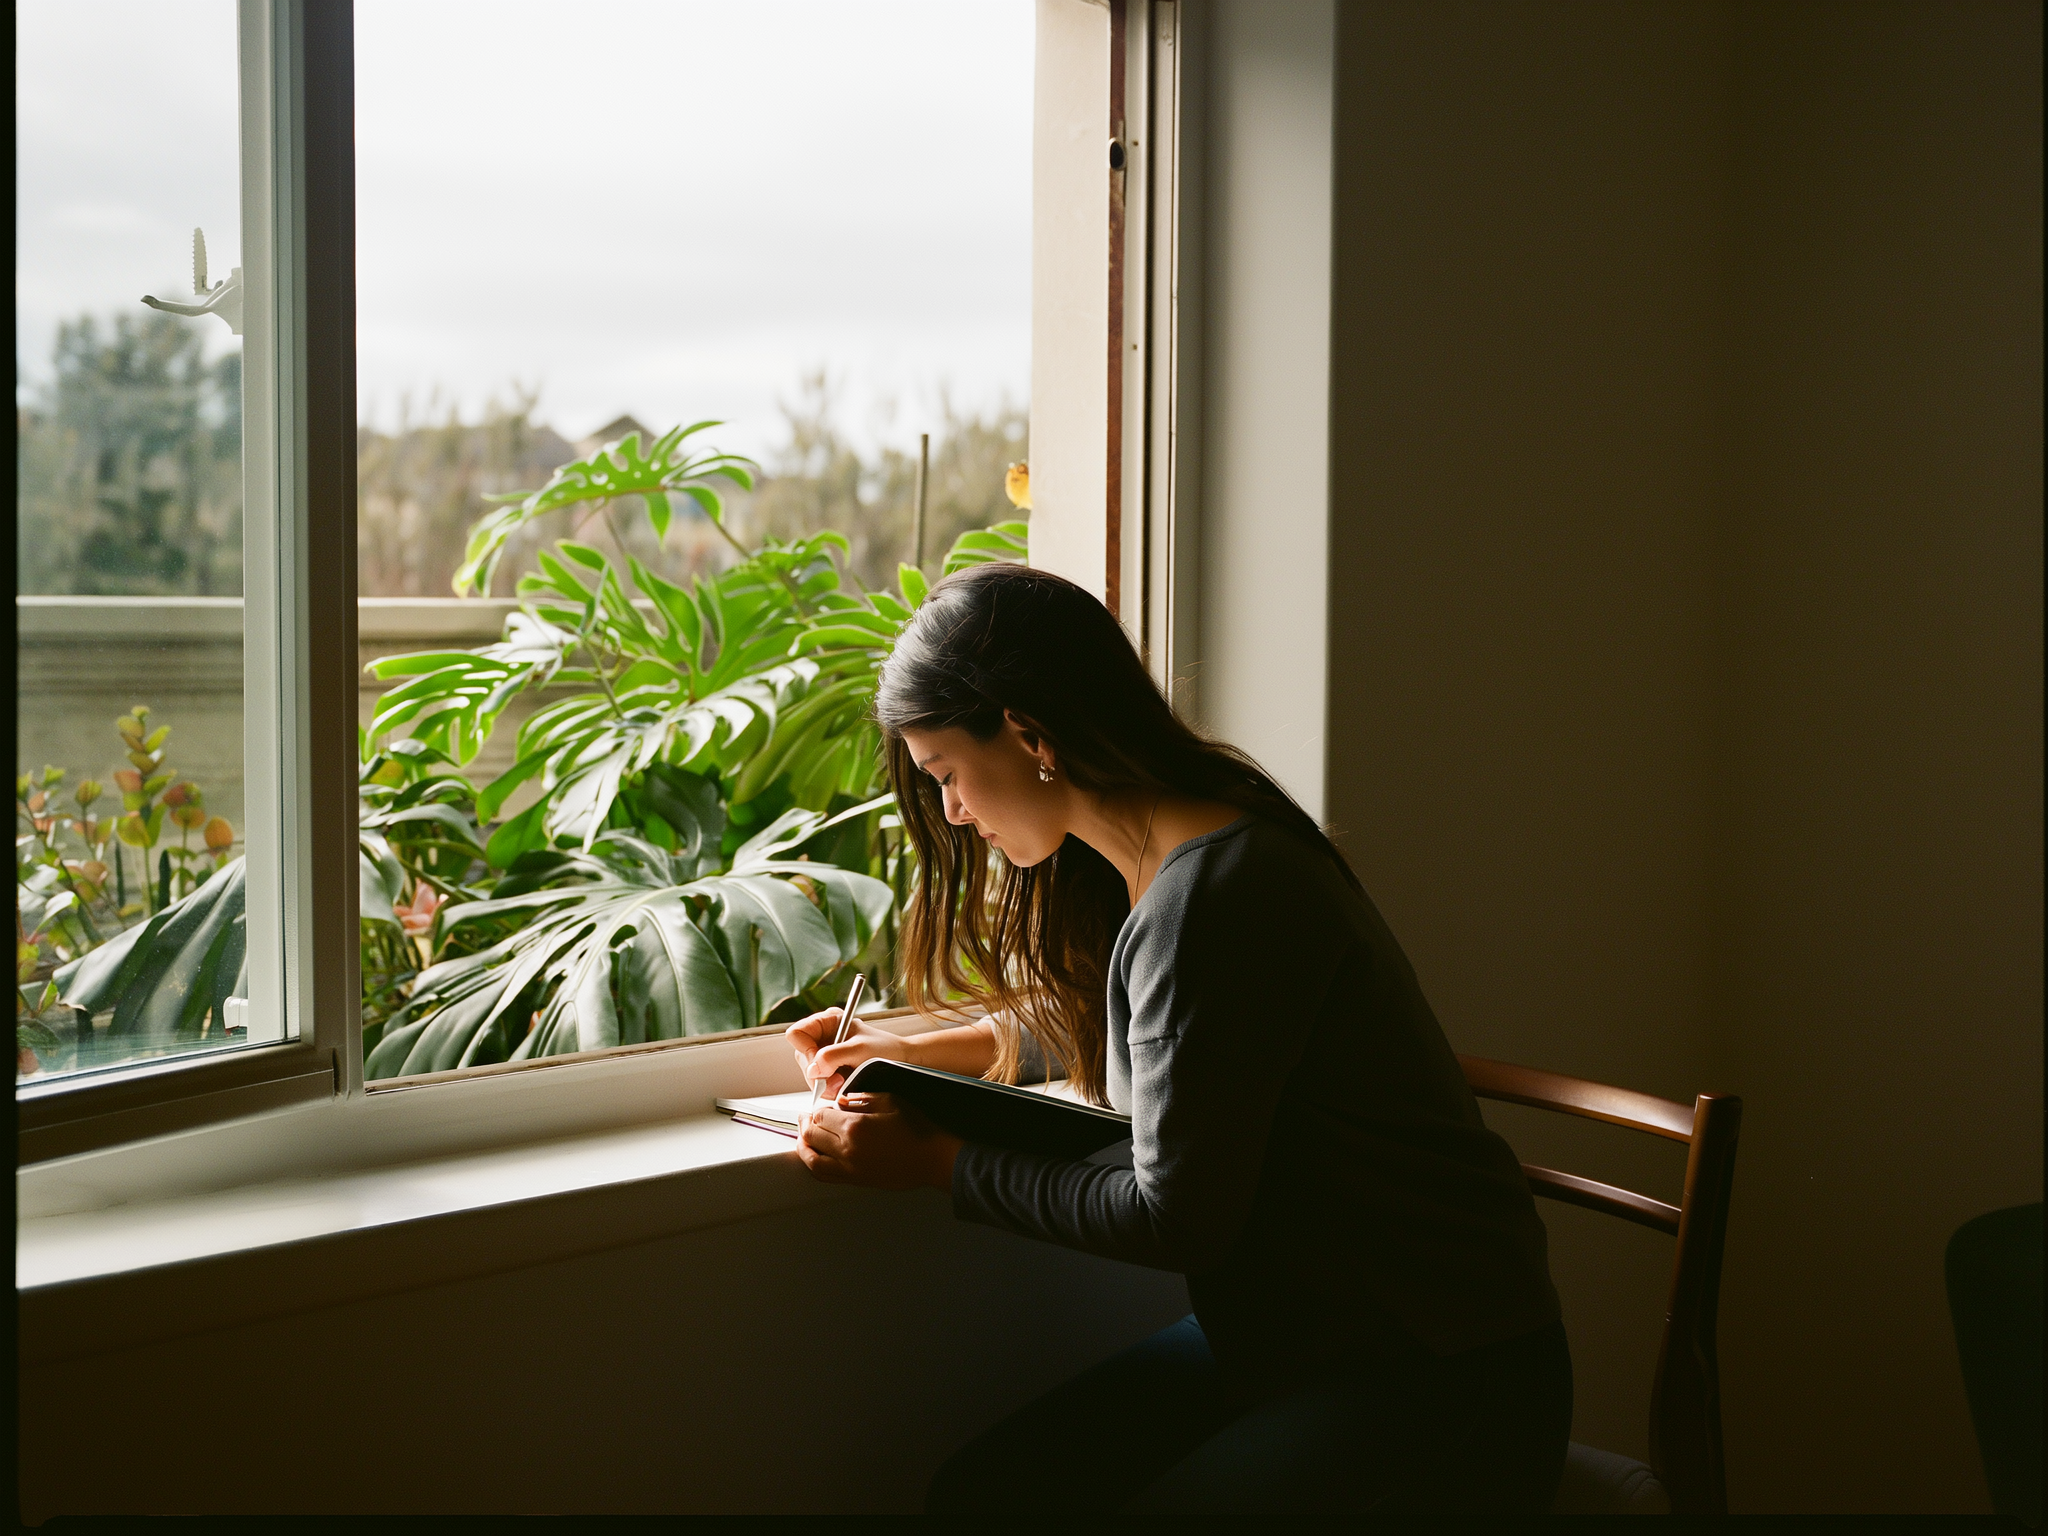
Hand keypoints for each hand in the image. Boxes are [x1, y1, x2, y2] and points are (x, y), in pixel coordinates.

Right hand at [785, 1007, 913, 1094]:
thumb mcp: (860, 1050)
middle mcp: (823, 1036)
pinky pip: (819, 1084)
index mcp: (827, 1021)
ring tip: (845, 1083)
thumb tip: (812, 1069)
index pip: (797, 1034)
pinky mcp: (830, 1071)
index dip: (805, 1051)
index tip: (820, 1066)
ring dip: (825, 1084)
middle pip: (802, 1057)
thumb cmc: (886, 1049)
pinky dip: (829, 1089)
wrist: (902, 1062)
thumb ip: (833, 1057)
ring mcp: (825, 1054)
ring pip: (809, 1073)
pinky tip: (844, 1086)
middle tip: (837, 1080)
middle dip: (818, 1073)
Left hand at [797, 1093, 961, 1190]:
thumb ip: (861, 1098)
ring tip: (803, 1138)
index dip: (815, 1110)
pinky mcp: (856, 1179)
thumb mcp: (890, 1100)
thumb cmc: (916, 1128)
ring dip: (804, 1147)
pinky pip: (825, 1175)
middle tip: (804, 1118)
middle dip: (805, 1125)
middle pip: (812, 1136)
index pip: (820, 1116)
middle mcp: (847, 1149)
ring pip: (813, 1159)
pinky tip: (815, 1157)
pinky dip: (814, 1165)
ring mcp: (850, 1168)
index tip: (817, 1106)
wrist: (932, 1157)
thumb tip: (842, 1101)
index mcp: (854, 1126)